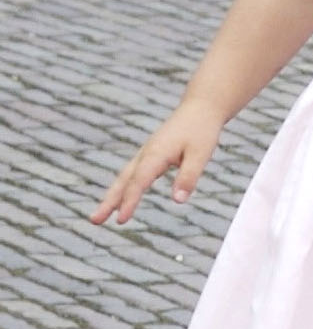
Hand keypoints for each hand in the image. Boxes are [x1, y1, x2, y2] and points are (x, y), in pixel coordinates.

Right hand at [94, 106, 224, 223]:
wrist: (200, 107)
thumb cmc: (202, 130)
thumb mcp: (200, 154)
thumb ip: (188, 177)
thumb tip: (178, 201)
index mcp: (155, 154)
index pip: (138, 182)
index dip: (129, 202)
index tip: (121, 221)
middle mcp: (146, 154)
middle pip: (123, 181)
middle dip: (108, 202)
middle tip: (94, 221)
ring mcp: (146, 153)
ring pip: (124, 178)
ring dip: (112, 197)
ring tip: (100, 216)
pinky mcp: (150, 154)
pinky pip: (132, 174)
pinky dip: (123, 187)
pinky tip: (120, 199)